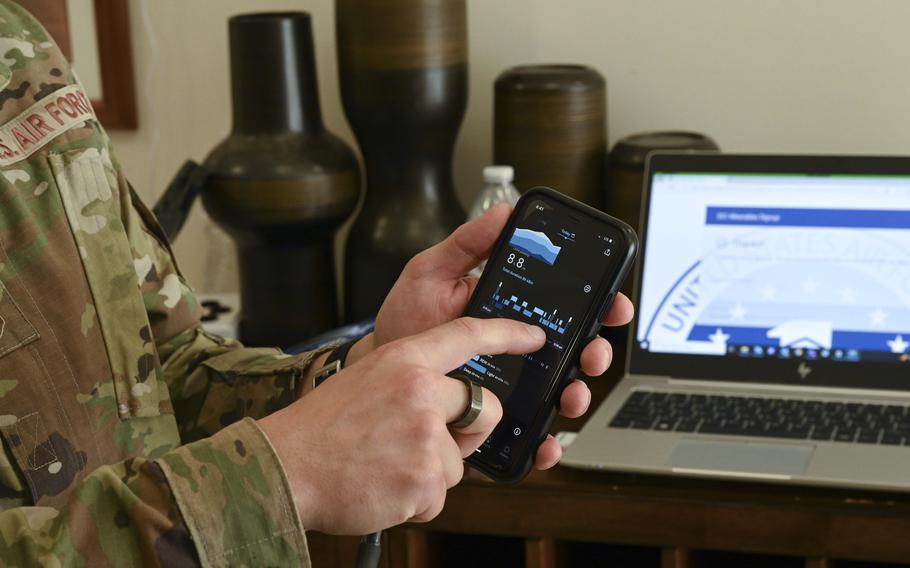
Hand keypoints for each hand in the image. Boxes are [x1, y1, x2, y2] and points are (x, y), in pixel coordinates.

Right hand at [260, 317, 545, 534]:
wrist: (284, 466)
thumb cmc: (321, 428)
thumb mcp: (368, 381)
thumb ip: (413, 383)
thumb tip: (453, 405)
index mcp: (404, 360)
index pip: (467, 335)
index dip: (508, 334)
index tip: (534, 336)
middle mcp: (420, 390)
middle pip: (484, 409)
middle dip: (466, 433)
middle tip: (420, 442)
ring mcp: (424, 434)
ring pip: (458, 461)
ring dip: (429, 472)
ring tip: (385, 465)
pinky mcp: (425, 477)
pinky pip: (440, 494)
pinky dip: (415, 499)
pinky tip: (382, 485)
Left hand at [356, 203, 634, 467]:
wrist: (379, 368)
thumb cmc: (406, 319)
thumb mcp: (432, 272)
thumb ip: (467, 244)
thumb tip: (503, 212)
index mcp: (512, 309)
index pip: (567, 304)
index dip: (599, 303)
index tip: (612, 302)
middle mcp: (519, 346)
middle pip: (576, 349)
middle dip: (596, 351)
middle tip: (591, 353)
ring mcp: (512, 383)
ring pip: (562, 391)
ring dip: (578, 394)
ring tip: (570, 395)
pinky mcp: (497, 416)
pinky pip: (531, 430)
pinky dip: (547, 440)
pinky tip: (546, 442)